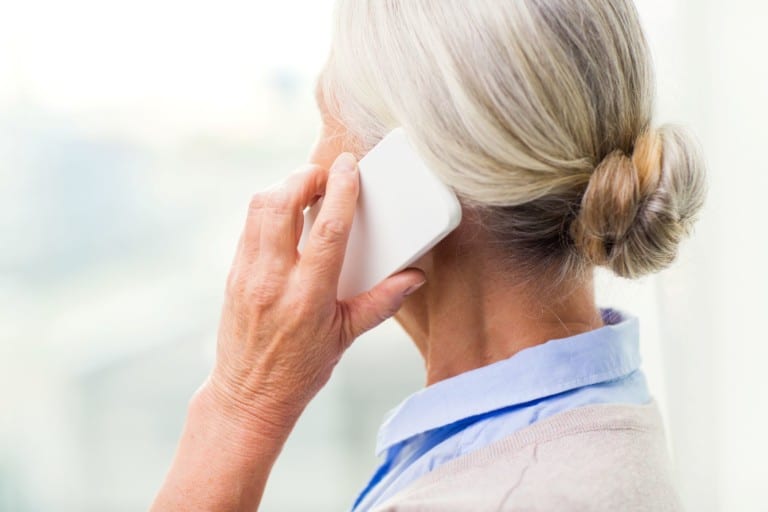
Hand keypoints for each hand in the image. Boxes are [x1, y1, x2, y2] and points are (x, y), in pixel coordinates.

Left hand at [206, 152, 425, 431]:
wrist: (249, 396)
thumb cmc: (301, 371)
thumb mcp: (347, 337)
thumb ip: (382, 303)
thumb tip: (413, 277)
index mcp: (308, 297)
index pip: (328, 231)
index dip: (341, 191)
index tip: (348, 165)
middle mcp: (273, 281)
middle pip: (280, 205)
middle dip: (303, 177)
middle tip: (325, 175)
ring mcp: (248, 275)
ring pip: (258, 209)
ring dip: (283, 188)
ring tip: (306, 190)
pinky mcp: (233, 275)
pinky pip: (249, 227)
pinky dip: (268, 210)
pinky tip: (286, 217)